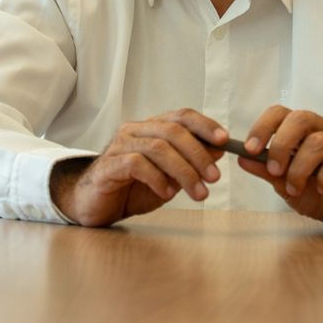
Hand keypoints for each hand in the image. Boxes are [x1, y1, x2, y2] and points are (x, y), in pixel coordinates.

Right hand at [50, 109, 227, 226]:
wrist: (96, 206)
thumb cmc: (133, 188)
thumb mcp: (170, 176)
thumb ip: (190, 162)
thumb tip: (219, 149)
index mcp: (152, 128)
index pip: (182, 116)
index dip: (205, 125)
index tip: (226, 141)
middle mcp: (136, 131)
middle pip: (173, 131)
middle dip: (198, 154)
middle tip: (214, 178)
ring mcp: (120, 146)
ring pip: (158, 148)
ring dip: (184, 171)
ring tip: (199, 193)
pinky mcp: (108, 165)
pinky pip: (137, 165)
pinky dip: (157, 178)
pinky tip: (167, 194)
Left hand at [238, 106, 322, 229]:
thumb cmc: (316, 192)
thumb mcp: (285, 184)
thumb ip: (266, 170)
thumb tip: (242, 158)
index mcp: (302, 131)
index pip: (280, 113)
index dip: (263, 127)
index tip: (250, 149)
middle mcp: (322, 130)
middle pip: (301, 118)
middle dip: (281, 144)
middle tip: (274, 169)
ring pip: (318, 142)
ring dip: (300, 168)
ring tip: (295, 189)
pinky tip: (321, 189)